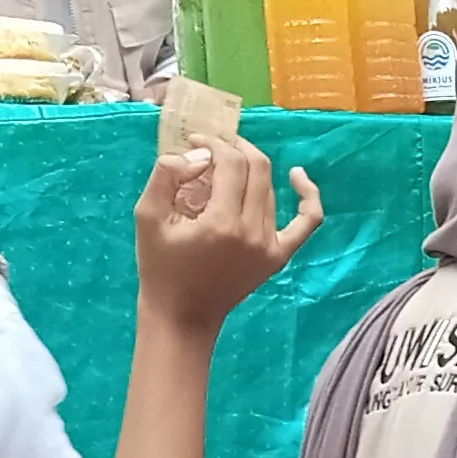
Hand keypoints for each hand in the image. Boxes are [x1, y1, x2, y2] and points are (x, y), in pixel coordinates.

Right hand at [137, 141, 318, 333]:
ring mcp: (271, 245)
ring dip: (249, 169)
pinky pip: (307, 221)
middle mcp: (253, 232)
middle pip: (256, 168)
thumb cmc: (160, 267)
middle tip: (212, 146)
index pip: (231, 163)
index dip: (213, 143)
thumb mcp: (148, 217)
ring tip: (224, 170)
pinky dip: (308, 196)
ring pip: (270, 188)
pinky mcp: (280, 256)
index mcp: (222, 223)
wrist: (183, 315)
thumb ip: (166, 176)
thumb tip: (198, 154)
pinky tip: (298, 176)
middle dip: (233, 148)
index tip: (195, 141)